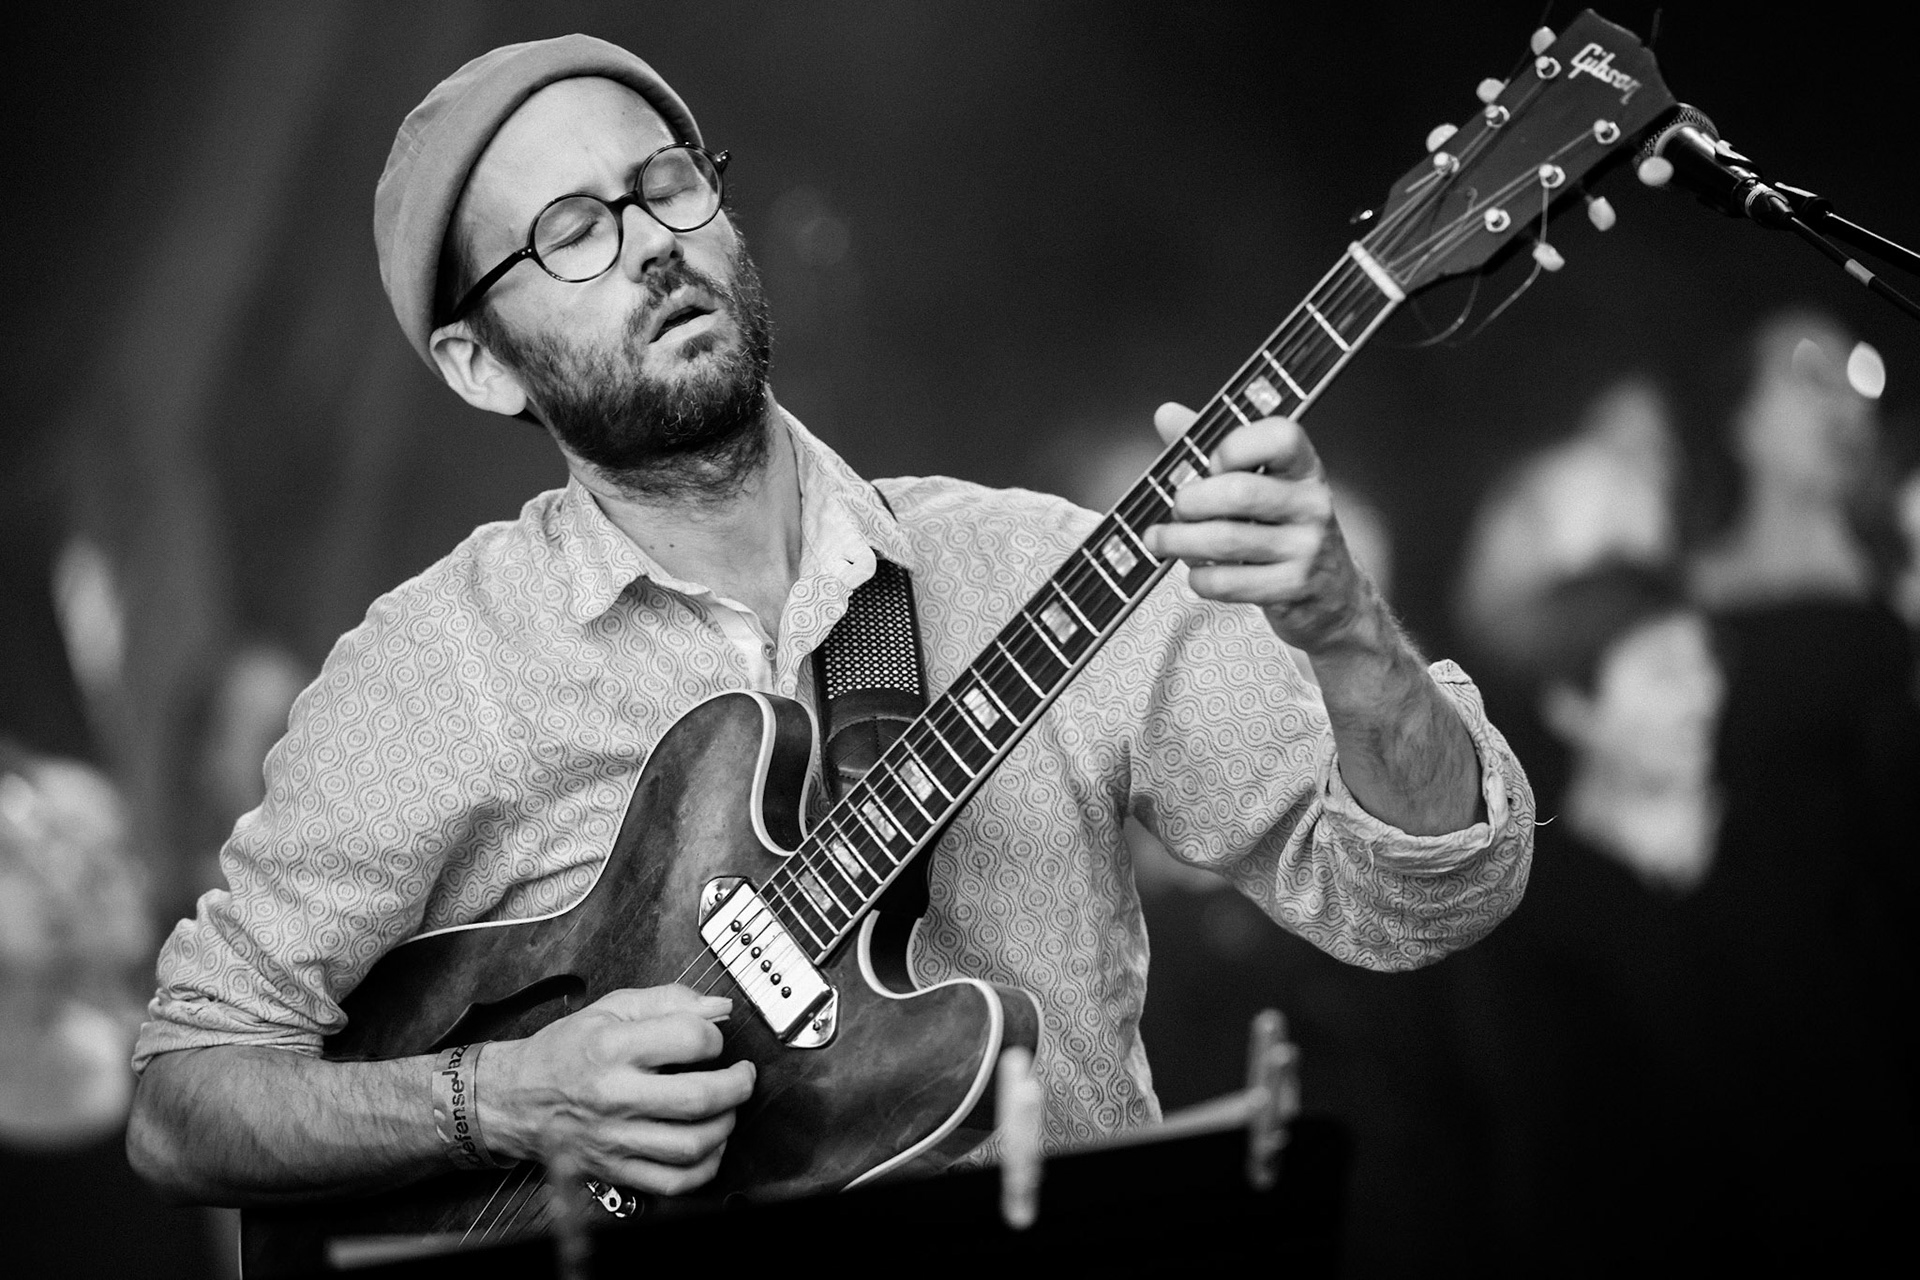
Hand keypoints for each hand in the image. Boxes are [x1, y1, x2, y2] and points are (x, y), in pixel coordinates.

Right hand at [481, 984, 754, 1194]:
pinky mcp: (615, 1170)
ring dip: (726, 1126)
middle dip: (737, 1085)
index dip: (715, 1036)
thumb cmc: (564, 1051)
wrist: (516, 1098)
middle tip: (743, 1076)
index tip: (714, 1039)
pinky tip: (710, 1145)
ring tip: (727, 1108)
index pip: (689, 1040)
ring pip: (691, 1145)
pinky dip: (705, 1167)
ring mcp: (615, 1138)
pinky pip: (673, 1182)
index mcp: (611, 1048)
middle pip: (698, 1098)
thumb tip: (718, 1007)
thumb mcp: (610, 1008)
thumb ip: (668, 1000)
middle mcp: (614, 1096)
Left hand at [1142, 402, 1381, 652]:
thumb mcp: (1264, 484)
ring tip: (1160, 539)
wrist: (1333, 594)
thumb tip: (1166, 414)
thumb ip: (1217, 449)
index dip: (1235, 446)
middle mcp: (1312, 504)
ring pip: (1225, 540)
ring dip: (1178, 541)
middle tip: (1176, 508)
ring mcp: (1306, 548)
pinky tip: (1197, 570)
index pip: (1280, 437)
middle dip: (1190, 501)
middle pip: (1239, 492)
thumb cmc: (1284, 529)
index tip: (1211, 463)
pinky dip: (1199, 577)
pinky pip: (1227, 582)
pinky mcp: (1291, 588)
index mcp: (1305, 468)